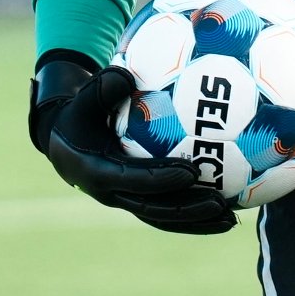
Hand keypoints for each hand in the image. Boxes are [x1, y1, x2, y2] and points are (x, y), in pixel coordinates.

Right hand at [29, 57, 236, 233]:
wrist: (65, 143)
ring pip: (163, 218)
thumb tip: (123, 74)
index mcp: (97, 171)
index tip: (191, 171)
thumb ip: (100, 88)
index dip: (161, 178)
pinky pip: (167, 214)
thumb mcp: (83, 100)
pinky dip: (193, 217)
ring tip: (230, 219)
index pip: (133, 179)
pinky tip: (224, 211)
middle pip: (153, 208)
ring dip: (196, 221)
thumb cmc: (80, 114)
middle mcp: (112, 194)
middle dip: (186, 209)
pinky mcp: (136, 203)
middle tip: (218, 203)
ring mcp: (125, 201)